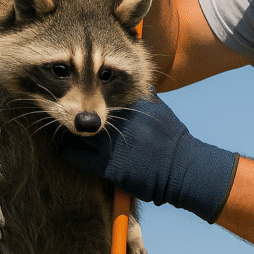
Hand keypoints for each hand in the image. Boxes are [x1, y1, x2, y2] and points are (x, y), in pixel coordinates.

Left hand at [60, 92, 238, 223]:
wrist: (182, 170)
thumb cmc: (174, 141)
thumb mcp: (160, 109)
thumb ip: (145, 95)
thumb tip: (139, 83)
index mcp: (128, 105)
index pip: (96, 93)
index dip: (87, 98)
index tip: (84, 105)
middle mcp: (117, 122)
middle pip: (82, 114)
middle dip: (77, 117)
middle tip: (73, 122)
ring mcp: (109, 145)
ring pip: (74, 134)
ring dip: (71, 135)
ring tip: (74, 138)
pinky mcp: (105, 167)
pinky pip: (73, 155)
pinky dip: (70, 152)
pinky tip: (75, 153)